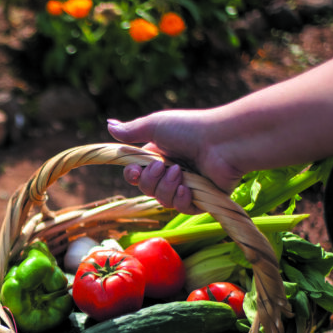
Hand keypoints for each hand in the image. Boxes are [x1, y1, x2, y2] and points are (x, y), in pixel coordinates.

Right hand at [107, 109, 244, 213]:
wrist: (223, 141)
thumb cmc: (190, 129)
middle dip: (150, 181)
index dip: (132, 176)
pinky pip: (182, 208)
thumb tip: (108, 124)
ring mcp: (187, 186)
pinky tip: (187, 190)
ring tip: (180, 173)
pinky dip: (181, 200)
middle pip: (147, 189)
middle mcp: (172, 172)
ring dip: (167, 188)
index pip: (137, 174)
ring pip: (163, 200)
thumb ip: (131, 131)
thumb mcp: (156, 125)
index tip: (133, 172)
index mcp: (160, 156)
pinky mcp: (202, 199)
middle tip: (163, 167)